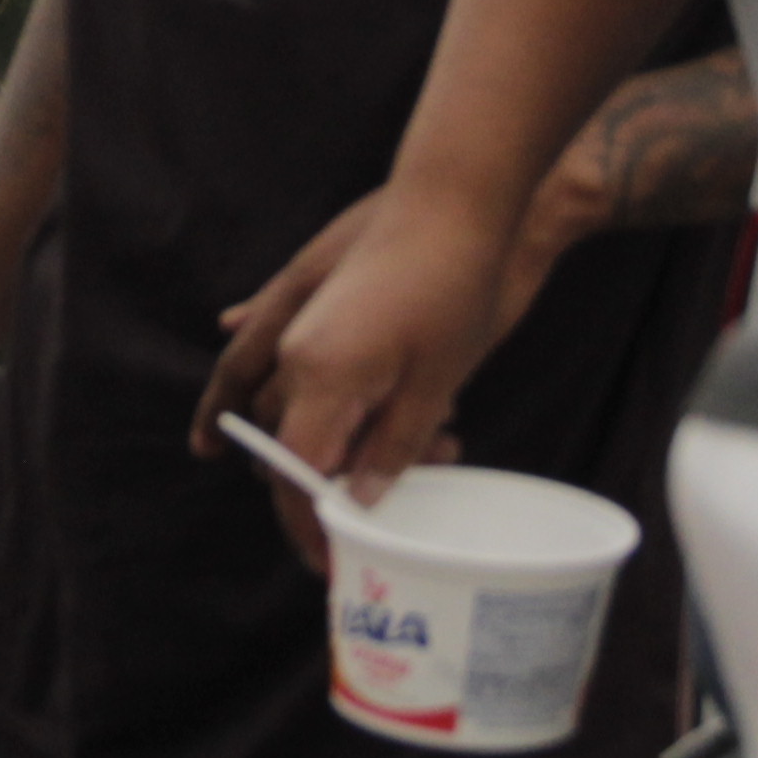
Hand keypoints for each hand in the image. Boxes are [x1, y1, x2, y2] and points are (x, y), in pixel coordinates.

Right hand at [201, 181, 530, 517]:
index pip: (292, 470)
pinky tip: (417, 418)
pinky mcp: (328, 305)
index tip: (328, 562)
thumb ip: (390, 447)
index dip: (306, 523)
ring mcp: (308, 324)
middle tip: (408, 495)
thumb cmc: (455, 287)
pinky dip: (352, 403)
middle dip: (342, 480)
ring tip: (445, 442)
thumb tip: (355, 502)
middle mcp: (297, 351)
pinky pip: (314, 371)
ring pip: (309, 410)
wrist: (465, 195)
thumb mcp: (435, 383)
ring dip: (361, 442)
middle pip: (293, 443)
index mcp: (318, 374)